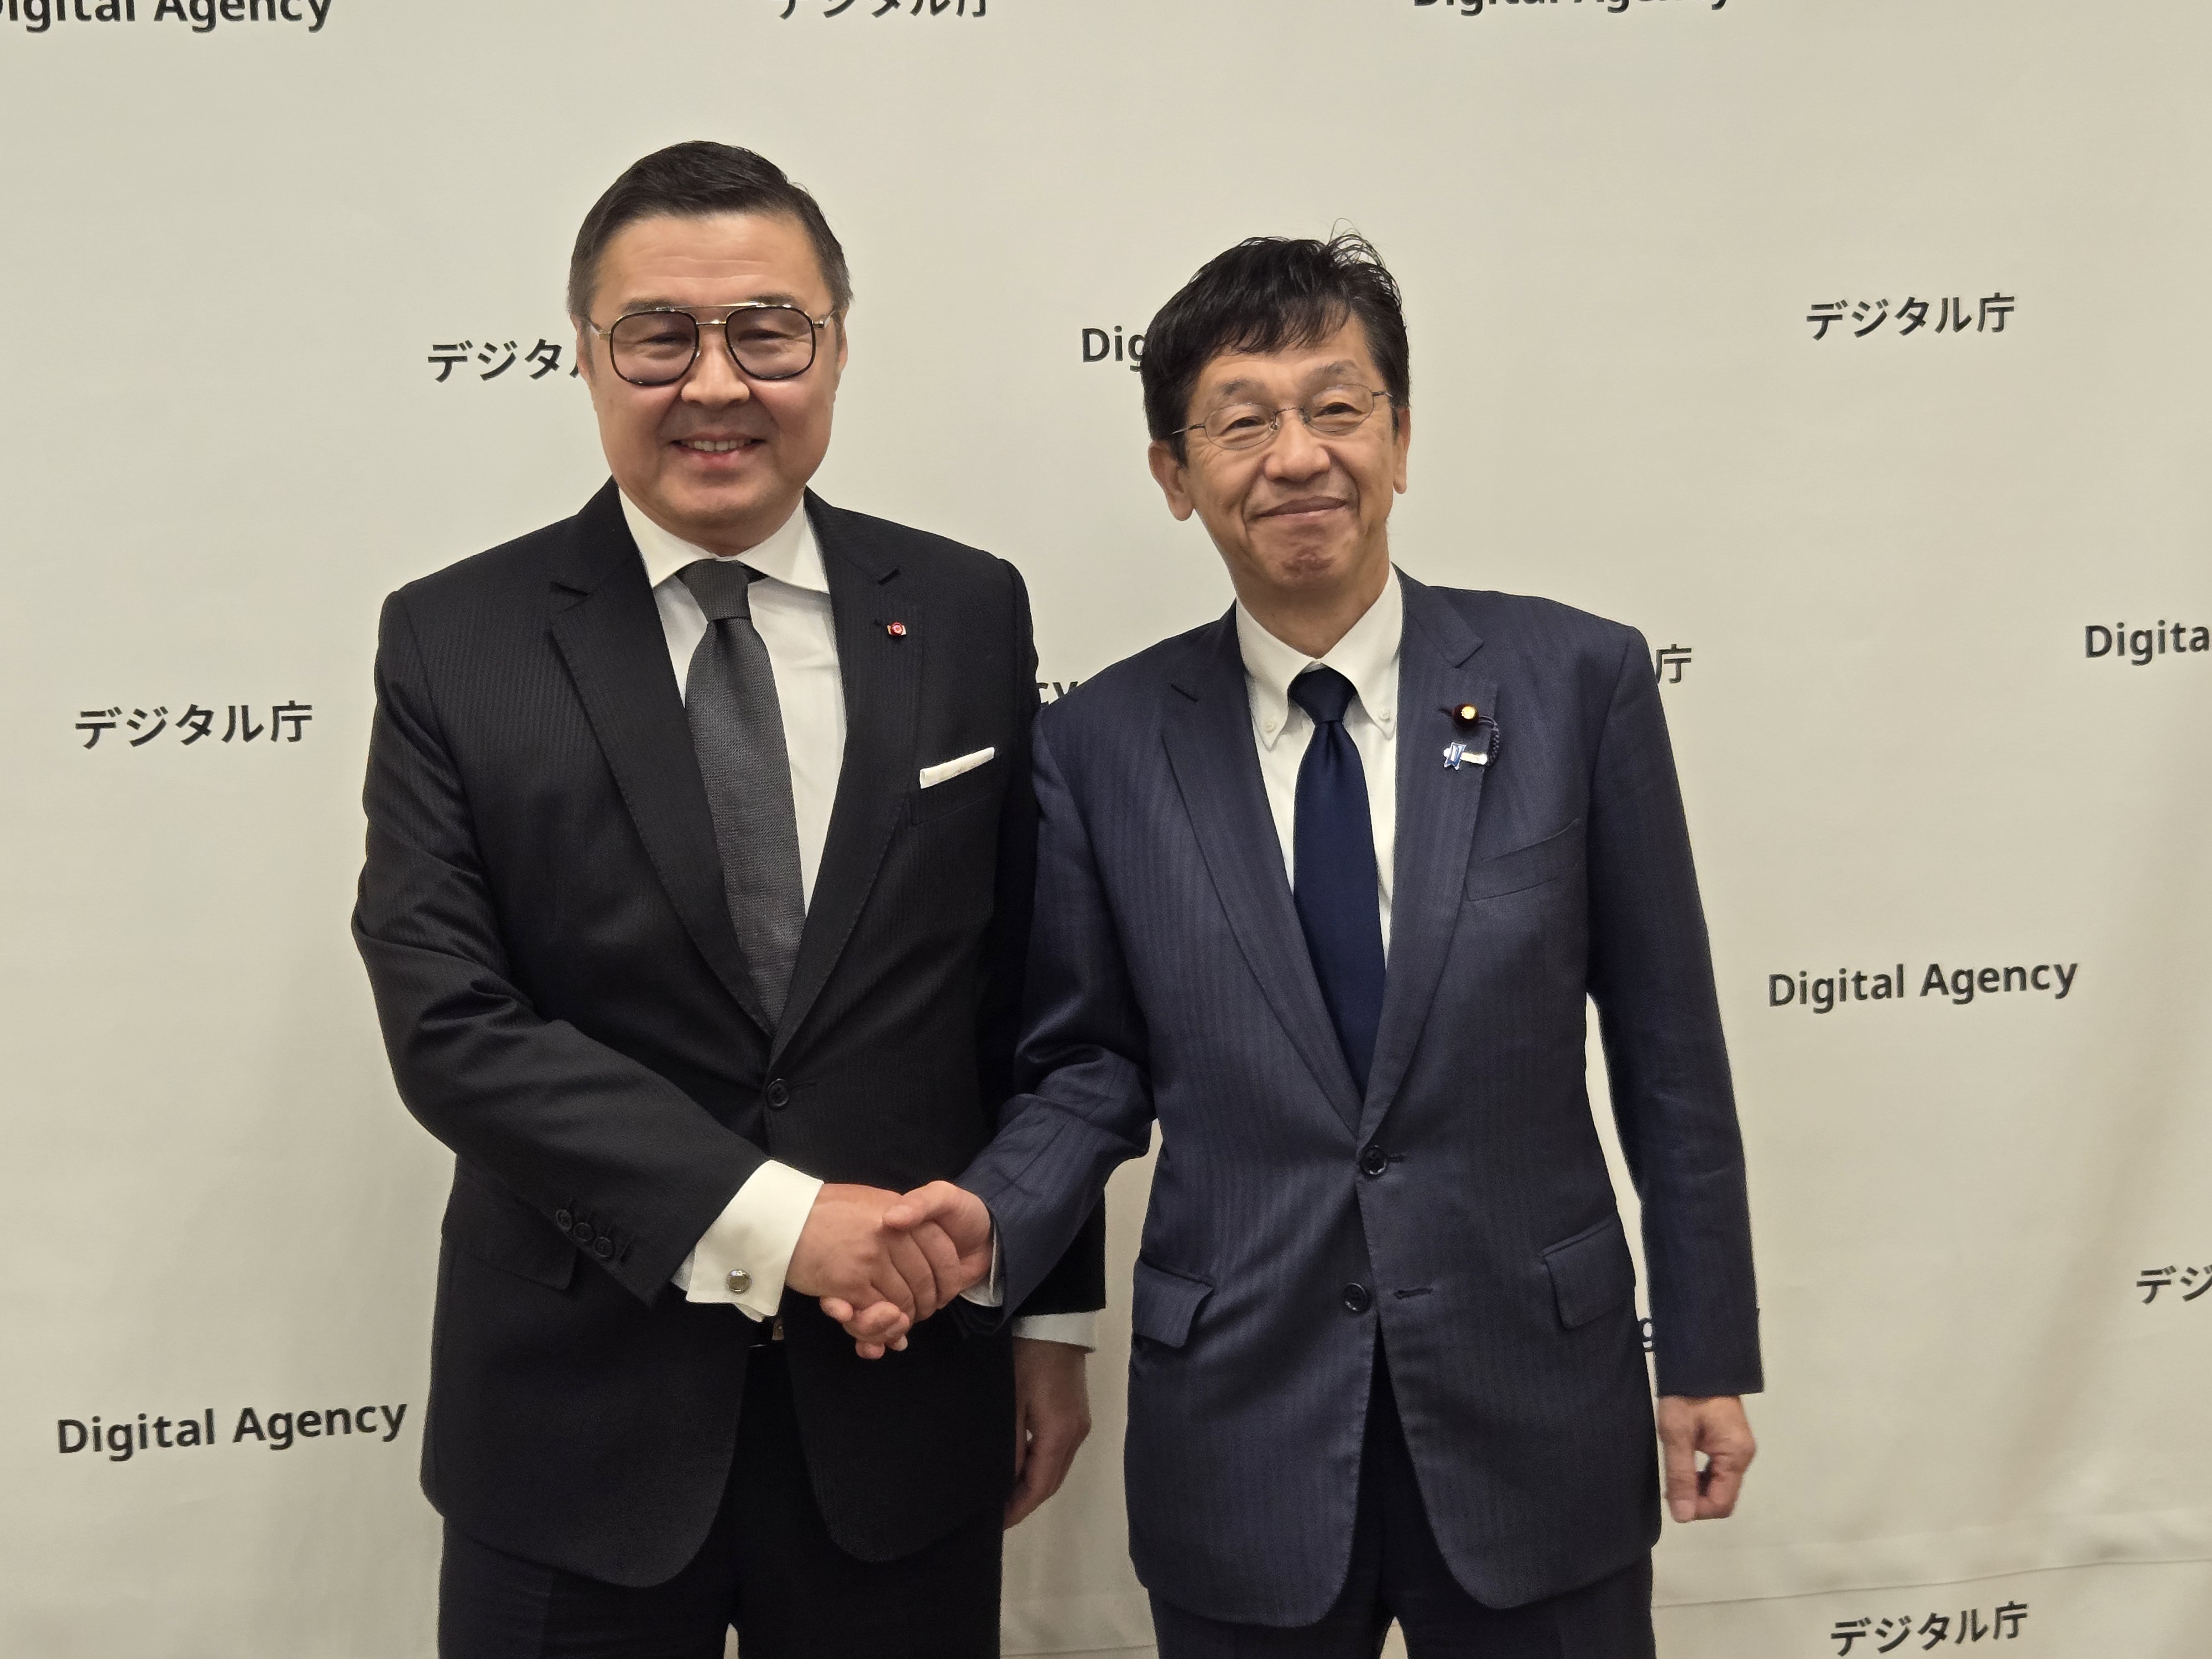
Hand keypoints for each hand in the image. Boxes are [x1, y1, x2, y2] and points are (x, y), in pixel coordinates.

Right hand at [789, 1184, 970, 1353]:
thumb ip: (900, 1217)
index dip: (948, 1276)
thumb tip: (920, 1244)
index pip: (942, 1250)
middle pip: (924, 1280)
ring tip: (898, 1324)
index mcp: (901, 1212)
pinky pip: (876, 1311)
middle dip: (926, 1304)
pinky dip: (879, 1326)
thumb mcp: (871, 1201)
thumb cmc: (825, 1210)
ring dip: (901, 1319)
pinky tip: (880, 1329)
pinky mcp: (850, 1281)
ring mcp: (871, 1258)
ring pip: (902, 1301)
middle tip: (918, 1314)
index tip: (944, 1290)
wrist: (783, 1215)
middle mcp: (892, 1234)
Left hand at [1006, 1338, 1090, 1527]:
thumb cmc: (1026, 1357)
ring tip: (1003, 1492)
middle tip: (995, 1513)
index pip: (1040, 1487)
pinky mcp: (1075, 1411)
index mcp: (1060, 1434)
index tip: (994, 1524)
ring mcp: (1079, 1422)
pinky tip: (1019, 1465)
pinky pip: (1058, 1450)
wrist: (1053, 1319)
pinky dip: (1040, 1464)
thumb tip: (1002, 1482)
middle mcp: (1076, 1434)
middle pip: (1051, 1481)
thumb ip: (1008, 1445)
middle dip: (1025, 1501)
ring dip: (1033, 1483)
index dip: (1018, 1509)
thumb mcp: (1010, 1401)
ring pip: (1056, 1467)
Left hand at [1656, 1394, 1755, 1522]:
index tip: (1672, 1499)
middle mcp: (1742, 1456)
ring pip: (1719, 1484)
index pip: (1722, 1503)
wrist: (1698, 1361)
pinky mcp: (1729, 1440)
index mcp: (1735, 1456)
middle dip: (1696, 1499)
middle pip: (1723, 1496)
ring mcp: (1737, 1448)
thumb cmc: (1686, 1395)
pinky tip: (1683, 1465)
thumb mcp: (1676, 1434)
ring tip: (1673, 1475)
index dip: (1697, 1509)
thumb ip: (1681, 1475)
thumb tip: (1683, 1516)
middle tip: (1669, 1486)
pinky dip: (1700, 1474)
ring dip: (1697, 1487)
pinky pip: (1718, 1469)